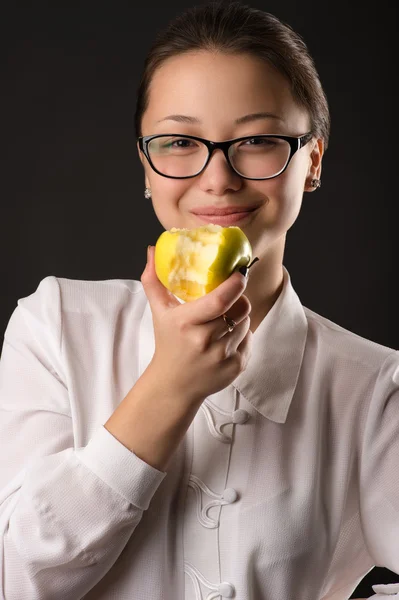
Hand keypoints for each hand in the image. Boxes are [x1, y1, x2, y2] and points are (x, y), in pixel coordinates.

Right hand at [141, 245, 251, 403]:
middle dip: (240, 298)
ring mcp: (222, 356)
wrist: (174, 385)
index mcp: (186, 323)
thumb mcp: (159, 312)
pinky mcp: (236, 367)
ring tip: (224, 319)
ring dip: (240, 316)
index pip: (219, 301)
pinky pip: (249, 340)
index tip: (240, 273)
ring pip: (246, 323)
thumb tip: (151, 251)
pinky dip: (242, 335)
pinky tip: (226, 337)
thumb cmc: (168, 344)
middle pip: (240, 309)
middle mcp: (205, 341)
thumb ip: (154, 280)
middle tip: (232, 295)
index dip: (235, 284)